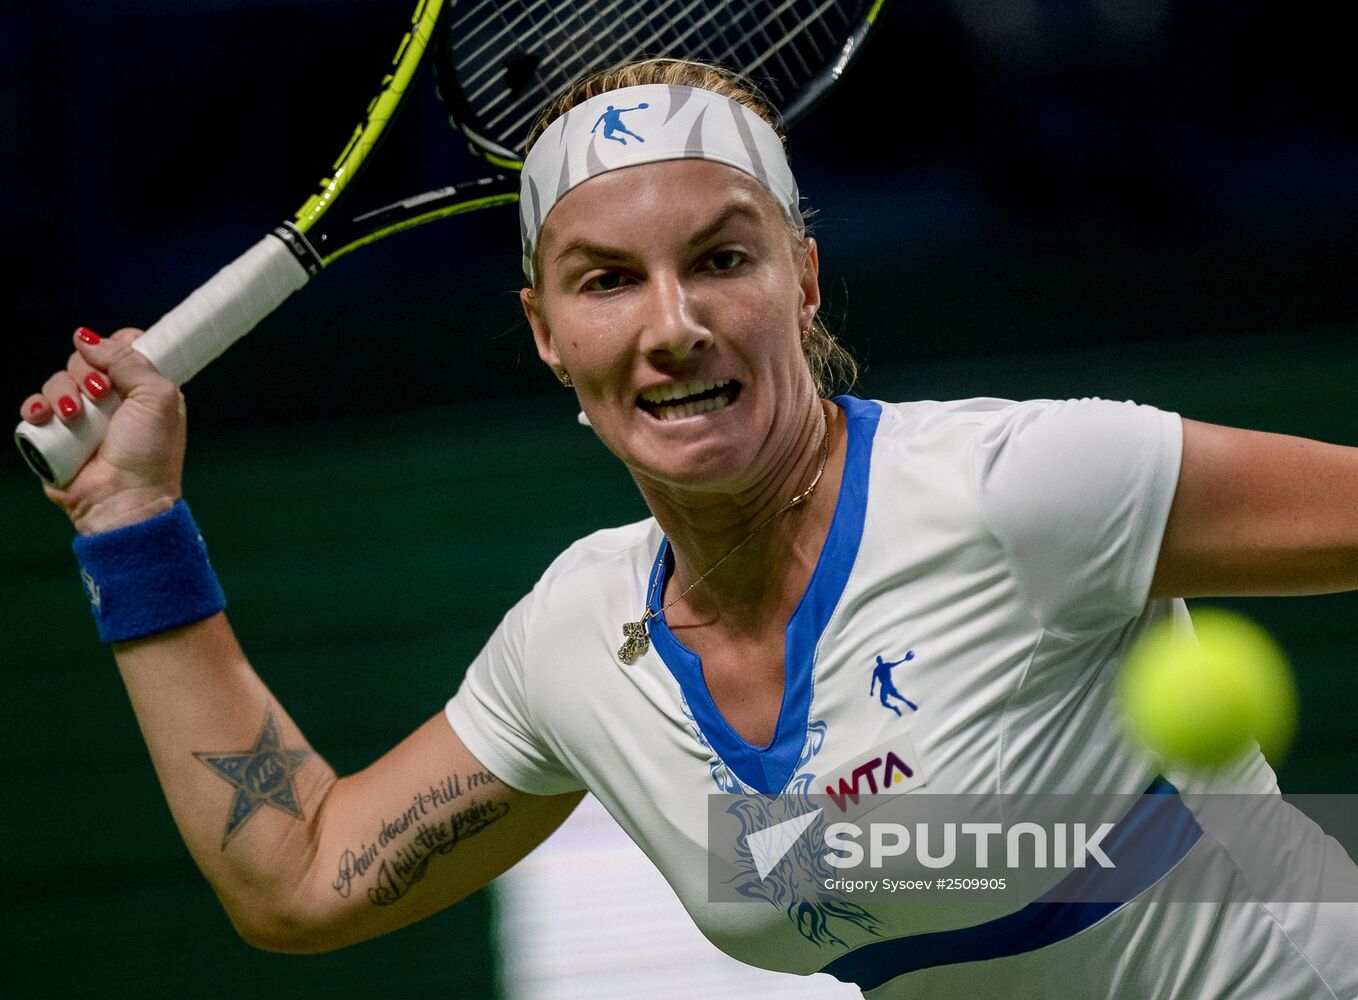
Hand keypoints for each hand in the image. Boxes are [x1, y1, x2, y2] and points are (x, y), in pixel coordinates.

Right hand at [19, 327, 185, 533]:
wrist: (122, 499)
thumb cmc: (149, 454)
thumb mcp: (157, 398)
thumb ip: (129, 360)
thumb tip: (87, 338)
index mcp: (143, 388)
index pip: (122, 347)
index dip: (114, 347)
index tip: (114, 360)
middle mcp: (112, 399)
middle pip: (84, 360)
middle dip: (85, 373)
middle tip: (98, 395)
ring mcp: (82, 416)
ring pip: (57, 380)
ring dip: (60, 393)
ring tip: (72, 416)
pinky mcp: (55, 434)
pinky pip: (36, 406)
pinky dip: (35, 407)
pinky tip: (43, 416)